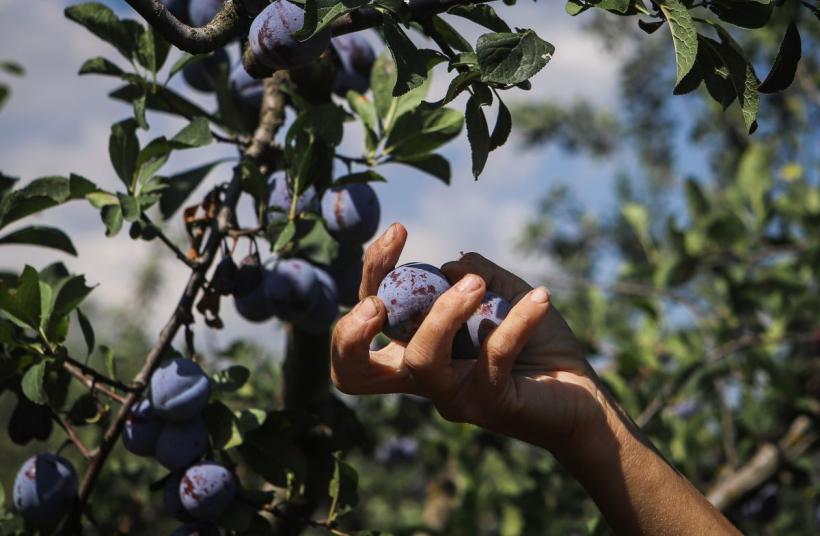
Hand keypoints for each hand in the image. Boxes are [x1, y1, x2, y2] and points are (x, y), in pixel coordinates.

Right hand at [331, 223, 611, 454]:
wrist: (584, 394)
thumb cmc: (539, 346)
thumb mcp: (505, 297)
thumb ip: (477, 275)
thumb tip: (451, 265)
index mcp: (418, 347)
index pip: (370, 317)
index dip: (371, 273)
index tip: (399, 230)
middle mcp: (424, 377)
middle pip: (353, 372)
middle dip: (349, 335)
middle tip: (376, 303)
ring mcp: (452, 396)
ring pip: (421, 358)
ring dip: (444, 313)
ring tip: (476, 285)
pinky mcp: (489, 405)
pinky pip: (492, 358)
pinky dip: (515, 322)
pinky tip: (540, 298)